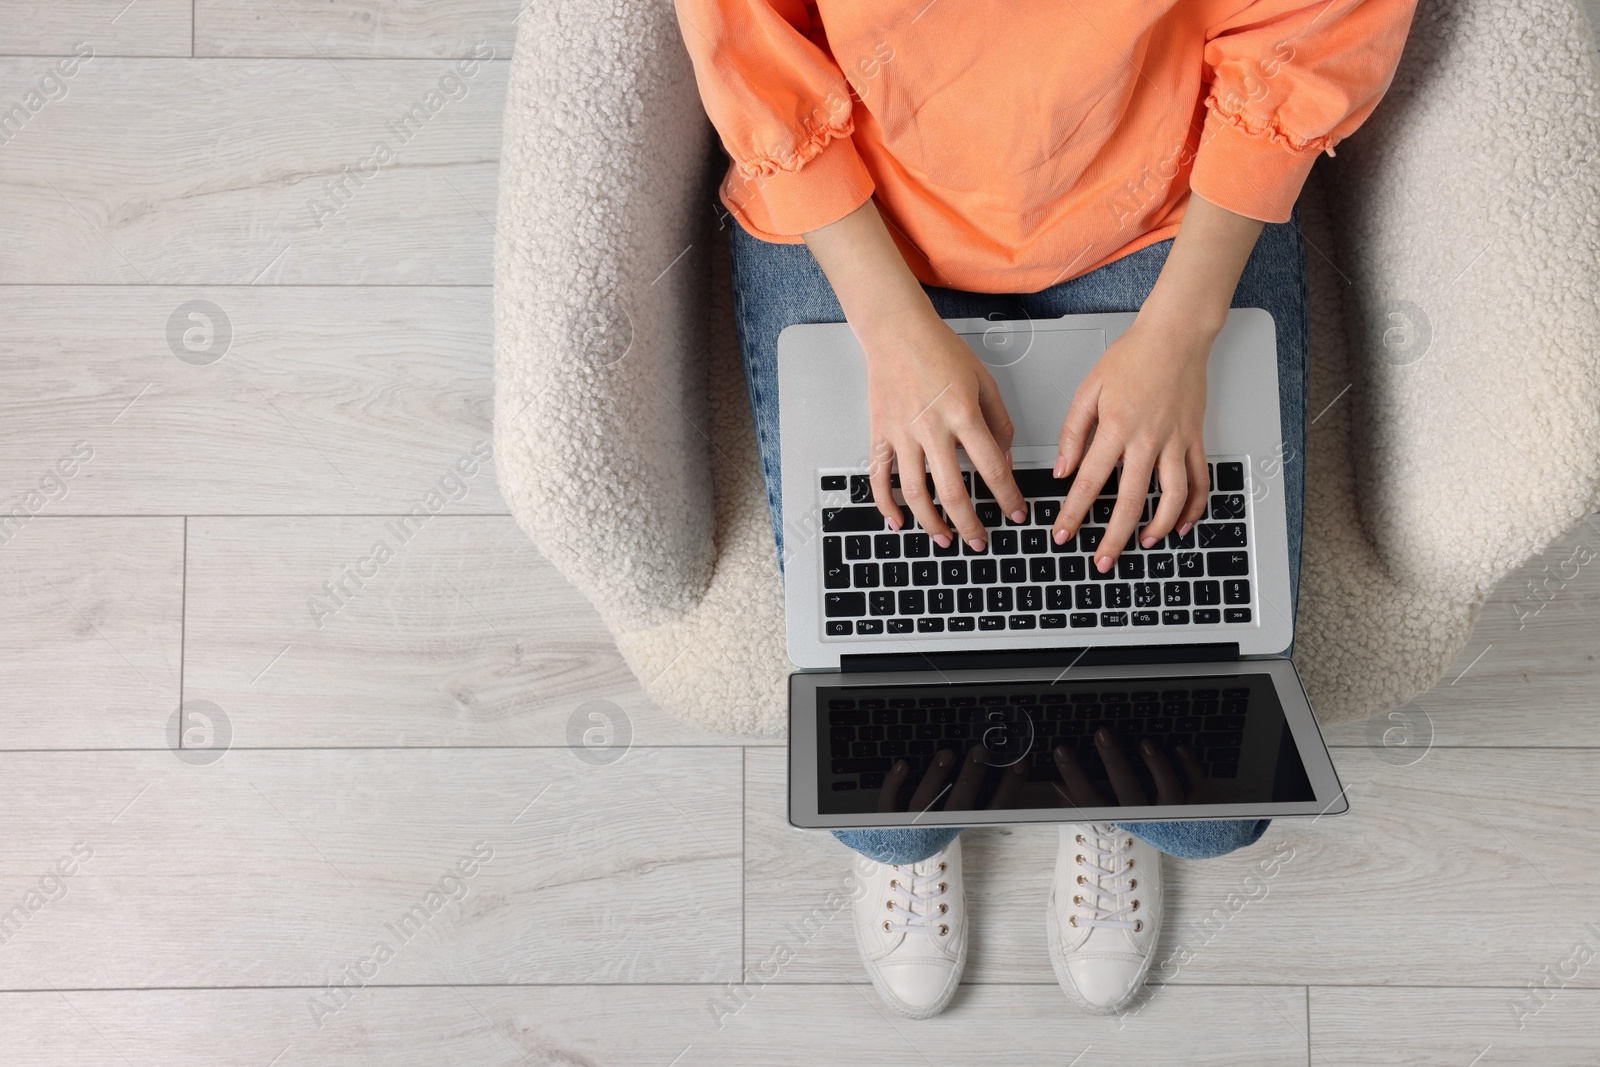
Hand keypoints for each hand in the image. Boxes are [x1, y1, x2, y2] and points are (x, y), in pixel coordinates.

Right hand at [859, 309, 1026, 548]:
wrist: (896, 330)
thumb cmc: (940, 350)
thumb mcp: (984, 381)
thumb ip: (998, 422)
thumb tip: (1005, 460)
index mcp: (963, 413)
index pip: (992, 468)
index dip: (1007, 497)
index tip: (1016, 514)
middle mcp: (932, 428)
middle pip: (953, 491)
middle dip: (970, 523)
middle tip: (980, 541)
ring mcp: (902, 434)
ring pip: (915, 493)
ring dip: (931, 523)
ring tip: (944, 539)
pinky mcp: (880, 434)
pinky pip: (880, 477)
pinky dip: (886, 504)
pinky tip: (898, 521)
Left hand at [878, 745, 1027, 813]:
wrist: (896, 848)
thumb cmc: (932, 824)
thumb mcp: (956, 812)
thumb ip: (971, 791)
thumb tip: (995, 756)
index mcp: (961, 824)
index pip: (993, 810)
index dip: (1009, 788)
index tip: (1020, 763)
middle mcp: (939, 827)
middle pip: (959, 806)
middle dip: (970, 779)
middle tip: (980, 752)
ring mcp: (911, 825)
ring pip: (923, 805)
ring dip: (935, 778)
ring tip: (947, 753)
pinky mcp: (887, 819)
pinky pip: (889, 804)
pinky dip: (894, 784)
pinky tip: (903, 764)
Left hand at [1050, 193, 1265, 572]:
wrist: (1175, 335)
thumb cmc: (1132, 357)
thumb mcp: (1088, 390)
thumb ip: (1072, 433)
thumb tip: (1062, 470)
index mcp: (1116, 428)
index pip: (1090, 482)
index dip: (1074, 513)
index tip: (1063, 534)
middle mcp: (1148, 439)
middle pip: (1131, 500)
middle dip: (1114, 537)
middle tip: (1102, 560)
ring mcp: (1176, 442)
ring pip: (1172, 496)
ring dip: (1159, 526)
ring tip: (1145, 543)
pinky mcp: (1195, 439)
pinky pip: (1200, 480)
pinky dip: (1194, 507)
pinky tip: (1182, 524)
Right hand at [1052, 727, 1218, 807]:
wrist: (1187, 837)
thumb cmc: (1142, 815)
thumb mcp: (1113, 810)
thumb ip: (1086, 799)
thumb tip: (1055, 783)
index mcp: (1121, 816)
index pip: (1091, 801)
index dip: (1074, 776)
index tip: (1062, 750)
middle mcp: (1146, 815)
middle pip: (1128, 793)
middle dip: (1114, 761)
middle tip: (1102, 732)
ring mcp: (1173, 810)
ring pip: (1168, 791)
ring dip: (1157, 765)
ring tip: (1145, 742)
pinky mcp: (1197, 802)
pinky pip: (1196, 785)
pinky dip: (1190, 766)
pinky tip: (1179, 747)